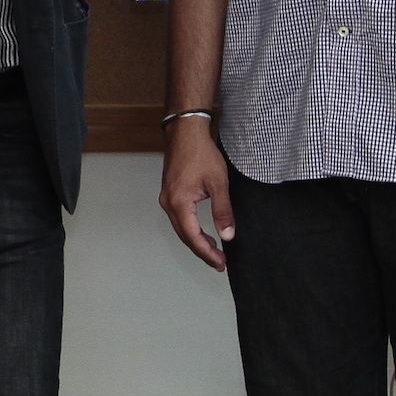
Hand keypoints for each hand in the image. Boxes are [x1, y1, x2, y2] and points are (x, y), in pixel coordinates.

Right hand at [159, 120, 233, 270]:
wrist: (185, 132)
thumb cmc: (201, 153)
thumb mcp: (218, 183)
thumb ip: (223, 211)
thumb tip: (228, 235)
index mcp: (179, 203)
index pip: (193, 237)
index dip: (207, 253)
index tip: (221, 264)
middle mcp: (168, 203)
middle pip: (184, 236)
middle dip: (202, 251)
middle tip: (219, 262)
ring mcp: (167, 198)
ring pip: (181, 228)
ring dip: (196, 241)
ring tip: (214, 251)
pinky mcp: (170, 193)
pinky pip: (179, 218)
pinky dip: (191, 229)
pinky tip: (202, 232)